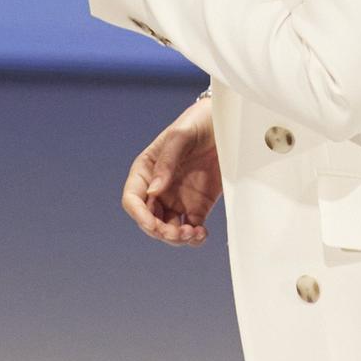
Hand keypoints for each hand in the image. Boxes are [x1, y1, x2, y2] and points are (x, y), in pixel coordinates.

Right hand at [121, 96, 221, 245]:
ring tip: (194, 234)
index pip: (133, 199)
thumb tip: (153, 192)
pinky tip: (202, 234)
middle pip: (149, 220)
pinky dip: (194, 238)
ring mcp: (178, 199)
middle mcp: (159, 188)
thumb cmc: (199, 122)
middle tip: (180, 233)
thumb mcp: (180, 136)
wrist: (227, 123)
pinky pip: (191, 230)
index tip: (153, 225)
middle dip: (161, 231)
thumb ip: (166, 162)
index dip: (139, 216)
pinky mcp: (198, 206)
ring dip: (177, 238)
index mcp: (147, 170)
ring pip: (168, 229)